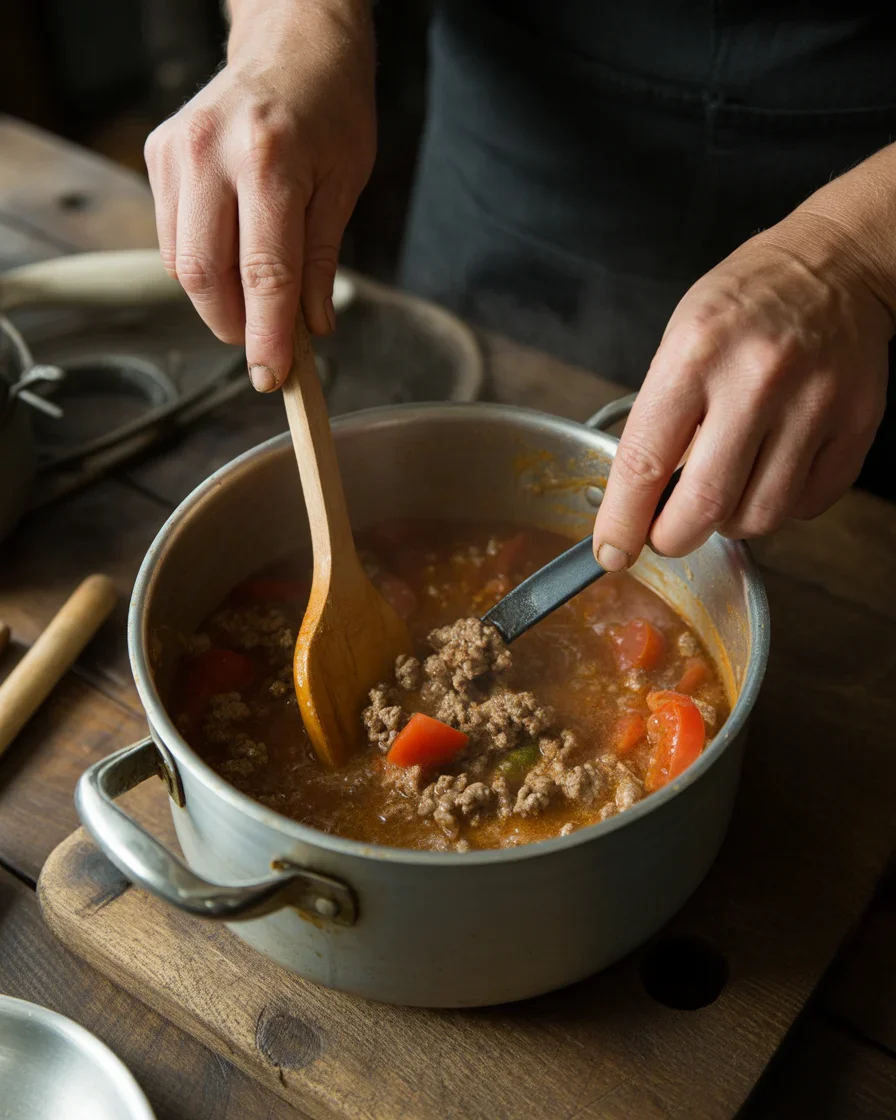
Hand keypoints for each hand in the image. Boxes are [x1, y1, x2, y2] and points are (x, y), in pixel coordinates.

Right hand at [144, 0, 375, 390]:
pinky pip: (172, 237)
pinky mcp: (158, 155)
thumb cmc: (330, 110)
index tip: (272, 376)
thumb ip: (322, 260)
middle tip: (263, 346)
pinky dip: (201, 267)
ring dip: (218, 301)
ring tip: (255, 301)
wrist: (291, 45)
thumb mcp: (346, 184)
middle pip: (206, 276)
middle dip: (235, 326)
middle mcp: (213, 153)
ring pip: (182, 264)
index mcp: (271, 161)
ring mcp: (178, 152)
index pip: (264, 273)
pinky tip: (233, 258)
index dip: (267, 336)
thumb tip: (312, 328)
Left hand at [592, 188, 894, 569]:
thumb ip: (661, 418)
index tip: (612, 550)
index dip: (623, 521)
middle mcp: (756, 380)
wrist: (837, 265)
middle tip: (667, 532)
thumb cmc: (746, 302)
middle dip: (674, 538)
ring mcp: (813, 404)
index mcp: (695, 354)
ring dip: (729, 524)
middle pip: (705, 506)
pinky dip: (780, 506)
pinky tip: (768, 474)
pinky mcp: (855, 423)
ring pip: (760, 516)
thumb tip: (641, 500)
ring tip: (723, 492)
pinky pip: (808, 504)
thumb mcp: (680, 338)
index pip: (645, 461)